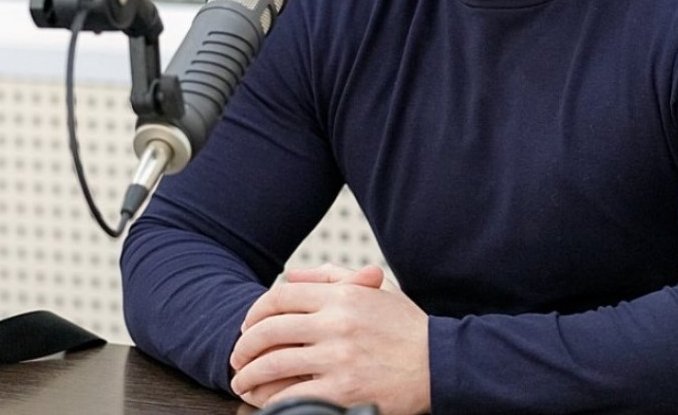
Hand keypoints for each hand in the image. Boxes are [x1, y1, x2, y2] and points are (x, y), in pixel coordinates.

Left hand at [230, 264, 429, 414]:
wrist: (440, 363)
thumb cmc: (406, 327)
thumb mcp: (375, 291)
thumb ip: (331, 278)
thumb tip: (289, 276)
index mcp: (343, 296)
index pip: (281, 297)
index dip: (255, 311)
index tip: (246, 326)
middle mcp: (337, 323)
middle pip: (270, 330)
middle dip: (245, 347)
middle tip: (237, 358)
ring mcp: (339, 359)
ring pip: (274, 365)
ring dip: (250, 376)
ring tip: (243, 383)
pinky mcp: (343, 392)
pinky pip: (293, 396)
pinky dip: (273, 401)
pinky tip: (266, 403)